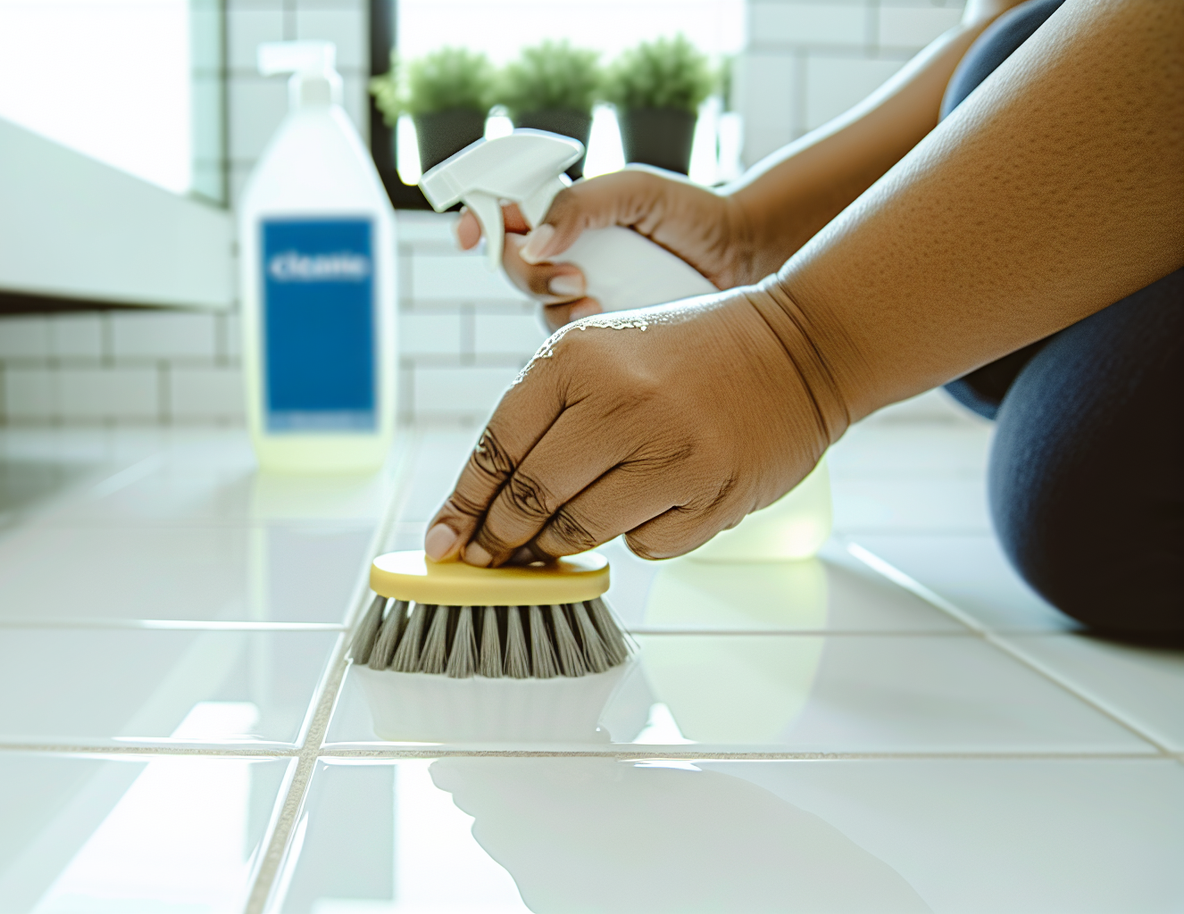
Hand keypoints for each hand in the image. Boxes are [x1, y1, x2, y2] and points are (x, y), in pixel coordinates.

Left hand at [421, 284, 846, 565]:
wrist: (800, 349)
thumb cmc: (684, 356)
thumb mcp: (600, 354)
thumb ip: (542, 418)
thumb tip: (480, 507)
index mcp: (577, 357)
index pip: (497, 446)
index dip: (462, 503)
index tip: (443, 541)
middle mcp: (621, 401)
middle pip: (530, 498)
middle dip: (498, 540)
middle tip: (487, 559)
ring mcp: (671, 451)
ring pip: (579, 532)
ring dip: (555, 547)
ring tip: (549, 543)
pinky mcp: (713, 495)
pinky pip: (643, 546)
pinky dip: (631, 539)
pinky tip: (645, 508)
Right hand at [456, 167, 757, 331]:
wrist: (743, 258)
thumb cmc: (692, 214)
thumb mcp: (636, 192)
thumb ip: (583, 205)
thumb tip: (536, 241)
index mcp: (566, 212)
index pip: (505, 212)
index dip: (478, 221)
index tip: (470, 235)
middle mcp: (566, 252)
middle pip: (513, 264)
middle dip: (529, 273)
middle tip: (573, 275)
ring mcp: (582, 291)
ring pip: (537, 305)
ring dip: (554, 304)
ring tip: (596, 298)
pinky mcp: (602, 329)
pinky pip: (567, 339)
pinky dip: (576, 331)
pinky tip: (605, 320)